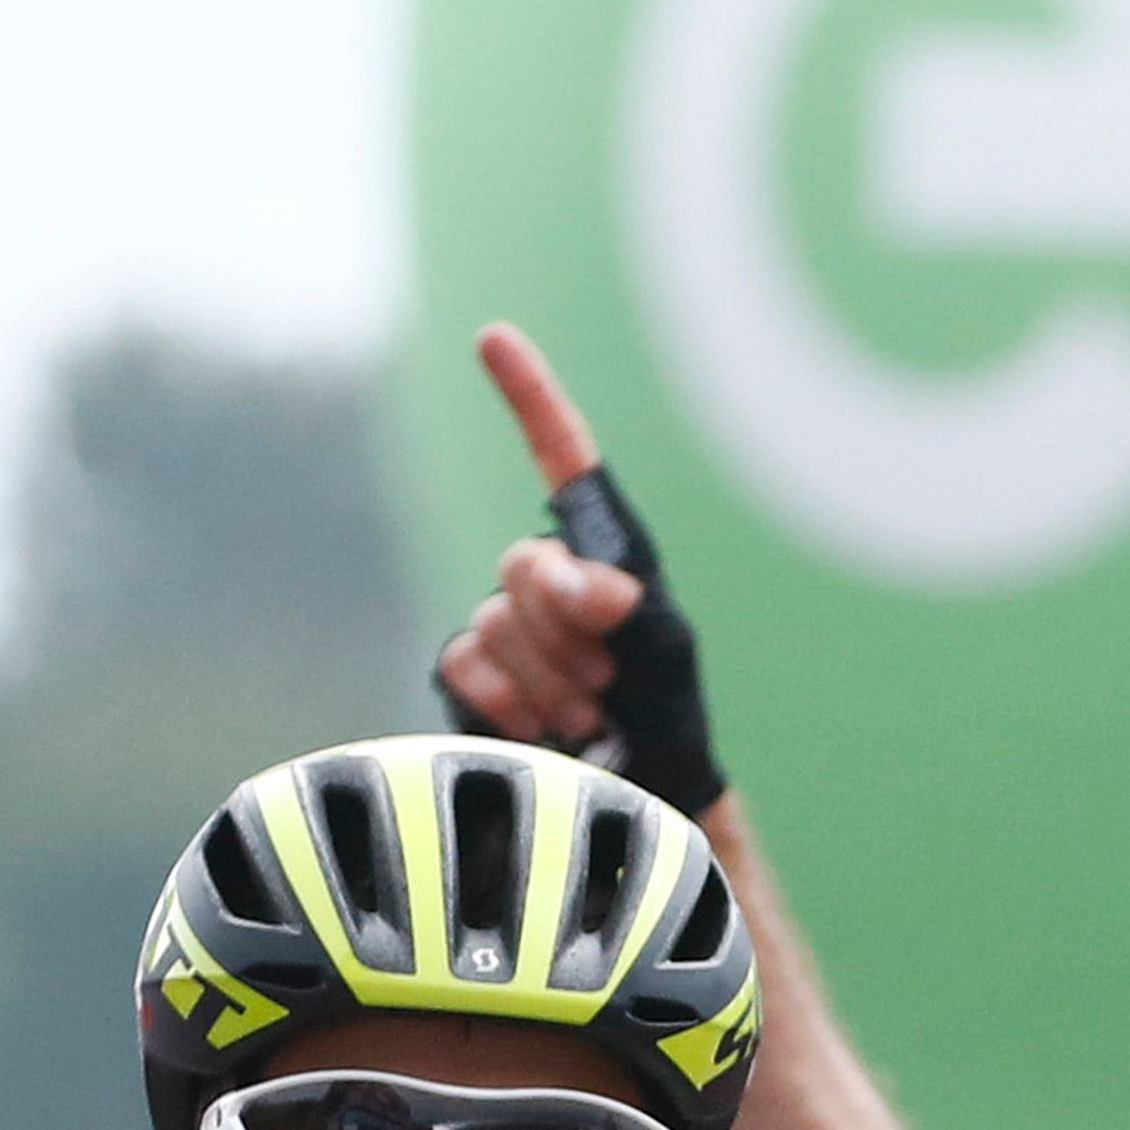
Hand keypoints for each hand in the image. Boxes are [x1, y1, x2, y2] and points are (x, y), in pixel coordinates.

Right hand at [434, 324, 728, 812]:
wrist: (641, 790)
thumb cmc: (664, 709)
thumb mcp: (663, 650)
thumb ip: (625, 605)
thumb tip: (576, 582)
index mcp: (599, 548)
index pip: (562, 458)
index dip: (529, 396)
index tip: (493, 339)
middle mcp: (545, 575)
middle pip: (522, 568)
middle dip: (568, 629)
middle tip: (609, 680)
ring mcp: (503, 623)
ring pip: (496, 625)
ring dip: (551, 682)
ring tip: (591, 716)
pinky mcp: (471, 672)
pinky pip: (465, 664)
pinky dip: (509, 701)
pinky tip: (547, 730)